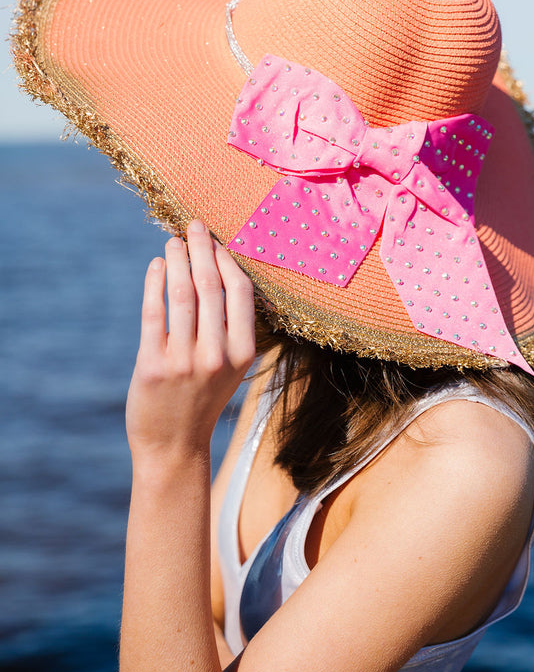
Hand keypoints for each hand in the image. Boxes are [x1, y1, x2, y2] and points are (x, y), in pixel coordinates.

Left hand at [125, 220, 254, 460]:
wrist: (173, 445)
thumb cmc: (203, 399)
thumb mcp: (231, 367)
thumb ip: (231, 326)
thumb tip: (221, 269)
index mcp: (244, 353)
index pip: (239, 292)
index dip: (227, 260)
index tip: (216, 240)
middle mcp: (217, 355)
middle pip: (210, 285)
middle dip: (201, 249)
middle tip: (193, 226)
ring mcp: (184, 360)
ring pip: (182, 293)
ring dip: (177, 259)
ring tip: (172, 242)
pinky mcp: (152, 364)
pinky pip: (153, 312)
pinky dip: (154, 282)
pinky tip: (155, 266)